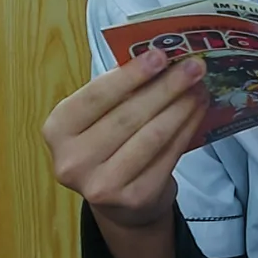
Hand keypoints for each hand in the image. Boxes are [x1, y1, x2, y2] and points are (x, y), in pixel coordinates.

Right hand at [44, 51, 208, 230]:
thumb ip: (120, 88)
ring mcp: (102, 185)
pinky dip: (187, 129)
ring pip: (152, 136)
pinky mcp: (134, 198)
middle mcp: (73, 160)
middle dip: (166, 87)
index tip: (161, 55)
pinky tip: (197, 111)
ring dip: (181, 107)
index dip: (131, 74)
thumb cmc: (107, 143)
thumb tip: (160, 56)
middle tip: (193, 67)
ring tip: (199, 87)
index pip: (97, 95)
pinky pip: (167, 156)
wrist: (117, 202)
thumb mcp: (100, 114)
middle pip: (128, 115)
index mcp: (58, 129)